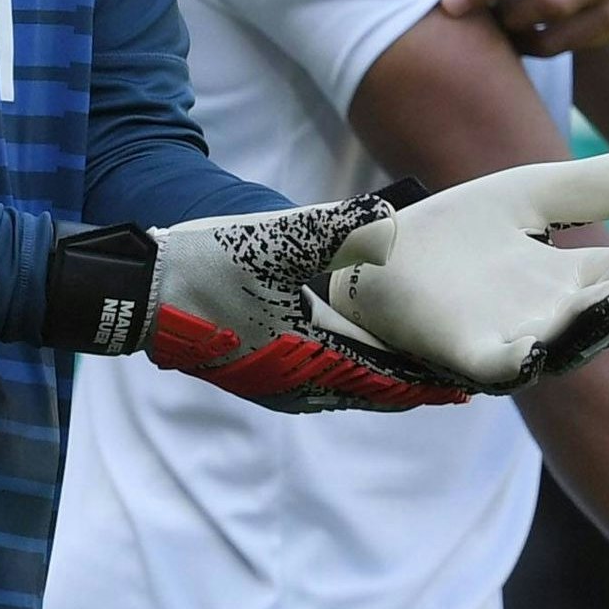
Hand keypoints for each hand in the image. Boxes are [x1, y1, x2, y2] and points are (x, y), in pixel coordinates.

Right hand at [105, 197, 473, 413]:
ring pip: (346, 394)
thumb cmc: (204, 267)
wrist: (141, 294)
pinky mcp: (258, 376)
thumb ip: (335, 228)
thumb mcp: (273, 240)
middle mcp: (297, 385)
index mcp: (309, 359)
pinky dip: (351, 380)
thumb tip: (387, 214)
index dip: (428, 383)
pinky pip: (320, 388)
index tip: (467, 384)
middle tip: (457, 385)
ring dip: (383, 386)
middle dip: (414, 388)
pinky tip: (356, 363)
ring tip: (416, 377)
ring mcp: (275, 386)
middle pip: (373, 394)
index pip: (387, 380)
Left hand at [322, 153, 608, 388]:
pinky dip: (526, 361)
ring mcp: (514, 342)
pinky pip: (506, 369)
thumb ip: (589, 185)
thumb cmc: (454, 231)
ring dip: (592, 322)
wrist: (376, 253)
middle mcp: (552, 318)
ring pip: (568, 343)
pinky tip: (541, 344)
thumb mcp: (527, 195)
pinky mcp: (468, 357)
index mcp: (569, 280)